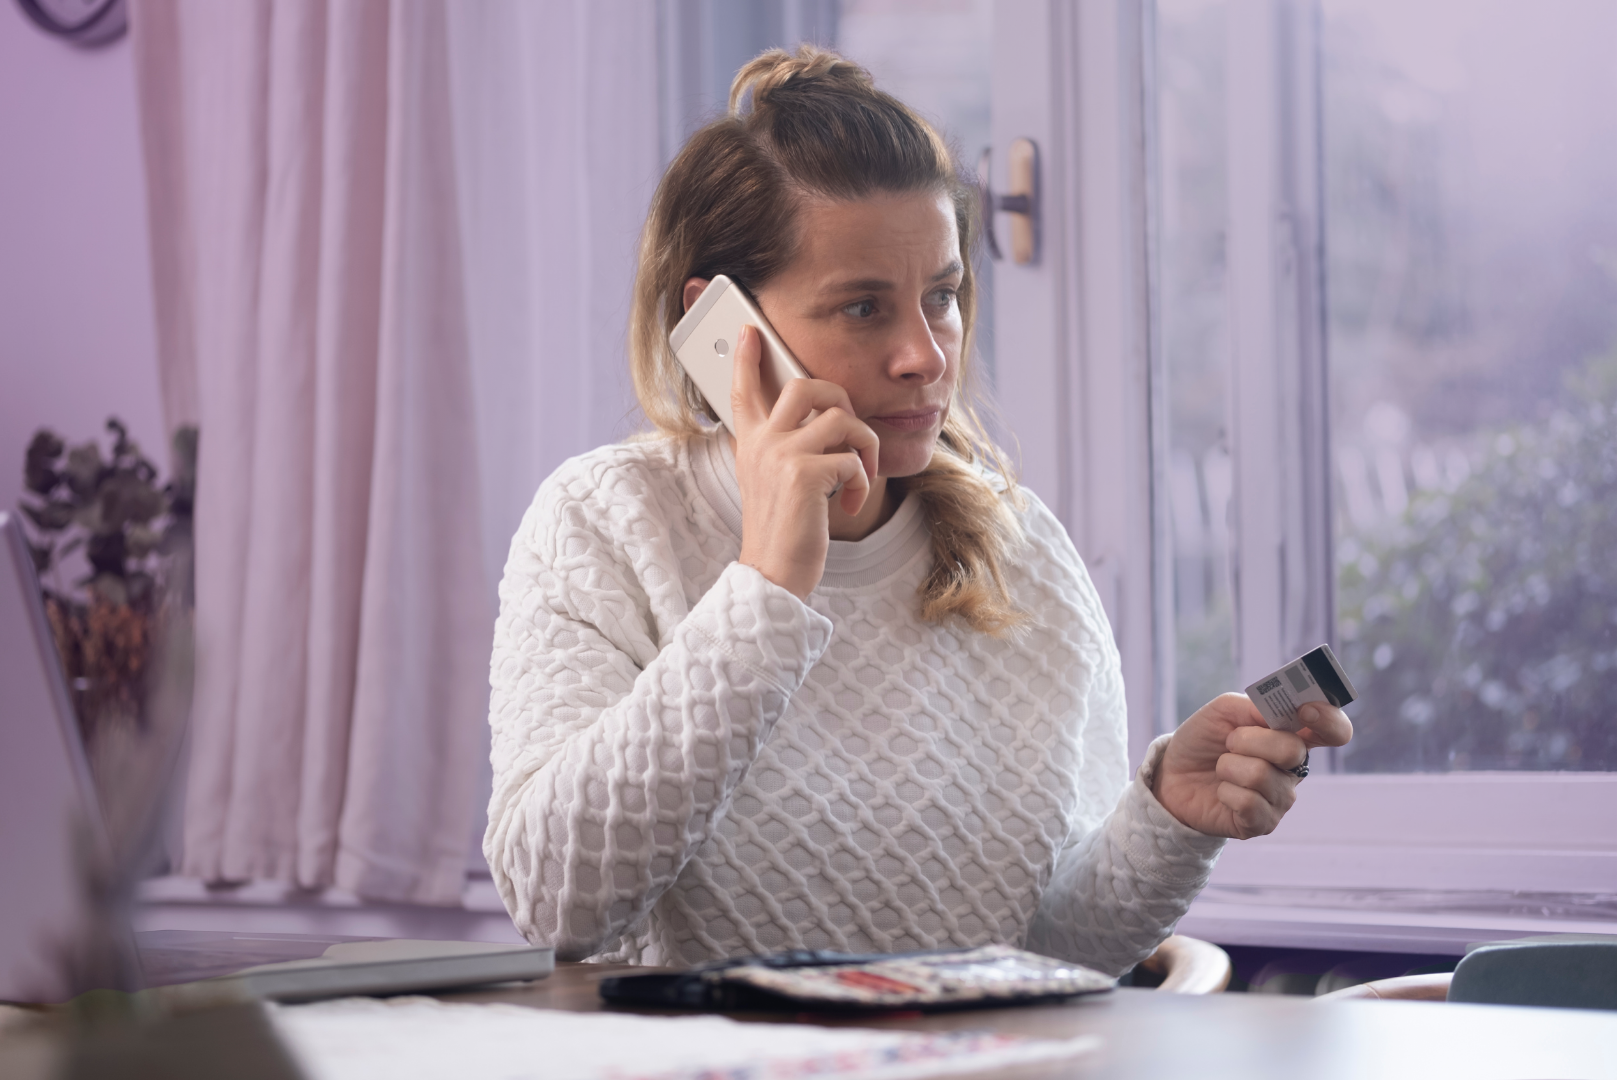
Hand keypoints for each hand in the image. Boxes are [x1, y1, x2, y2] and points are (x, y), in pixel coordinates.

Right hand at [731, 325, 878, 598]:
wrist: (773, 575)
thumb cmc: (783, 531)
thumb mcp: (773, 483)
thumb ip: (784, 450)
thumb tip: (820, 422)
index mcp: (751, 443)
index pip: (743, 390)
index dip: (747, 358)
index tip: (750, 331)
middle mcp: (761, 443)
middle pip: (804, 386)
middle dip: (840, 397)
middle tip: (850, 429)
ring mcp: (780, 455)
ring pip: (842, 419)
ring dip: (864, 448)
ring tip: (859, 477)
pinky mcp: (803, 475)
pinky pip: (852, 458)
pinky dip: (862, 482)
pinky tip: (851, 503)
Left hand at [1152, 693, 1353, 838]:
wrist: (1172, 773)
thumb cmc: (1203, 740)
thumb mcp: (1224, 710)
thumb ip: (1256, 705)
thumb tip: (1285, 711)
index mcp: (1292, 735)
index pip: (1335, 730)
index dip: (1328, 719)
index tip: (1305, 711)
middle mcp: (1294, 769)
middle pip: (1291, 750)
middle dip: (1248, 739)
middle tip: (1230, 742)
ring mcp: (1281, 798)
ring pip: (1262, 775)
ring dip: (1229, 766)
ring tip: (1221, 767)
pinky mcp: (1263, 823)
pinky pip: (1250, 803)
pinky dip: (1226, 791)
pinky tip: (1222, 791)